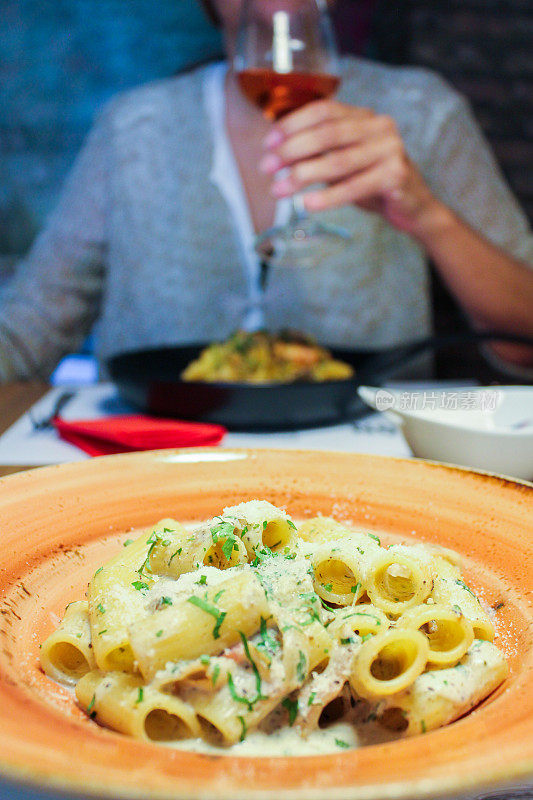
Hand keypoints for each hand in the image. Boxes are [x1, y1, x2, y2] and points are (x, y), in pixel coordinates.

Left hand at [259, 100, 443, 240]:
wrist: (413, 207)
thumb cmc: (372, 183)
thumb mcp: (342, 164)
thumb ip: (318, 154)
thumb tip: (276, 155)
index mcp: (364, 117)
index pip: (324, 110)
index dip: (292, 124)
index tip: (268, 143)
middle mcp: (380, 126)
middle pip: (327, 133)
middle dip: (291, 150)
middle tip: (266, 168)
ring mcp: (390, 149)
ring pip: (338, 161)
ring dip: (303, 176)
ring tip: (279, 190)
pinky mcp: (396, 175)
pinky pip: (355, 186)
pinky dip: (328, 197)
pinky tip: (307, 204)